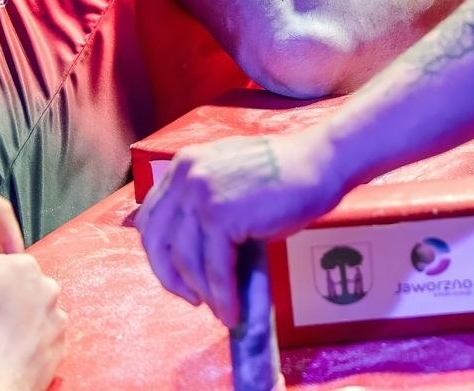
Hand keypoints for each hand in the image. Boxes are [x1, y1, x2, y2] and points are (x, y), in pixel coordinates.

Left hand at [138, 133, 344, 327]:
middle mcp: (186, 176)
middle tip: (193, 298)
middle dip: (172, 277)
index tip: (178, 275)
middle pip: (159, 241)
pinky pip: (216, 268)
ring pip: (187, 260)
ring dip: (203, 293)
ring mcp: (202, 194)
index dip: (160, 253)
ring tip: (220, 310)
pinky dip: (223, 296)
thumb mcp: (231, 179)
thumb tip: (188, 248)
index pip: (151, 217)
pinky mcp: (222, 215)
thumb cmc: (286, 174)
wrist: (321, 162)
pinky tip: (232, 311)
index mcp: (185, 164)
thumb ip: (205, 201)